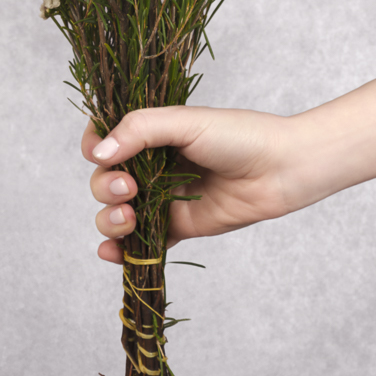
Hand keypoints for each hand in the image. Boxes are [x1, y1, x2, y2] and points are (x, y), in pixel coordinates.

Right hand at [81, 106, 323, 262]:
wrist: (282, 169)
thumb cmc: (239, 136)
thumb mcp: (186, 122)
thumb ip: (140, 131)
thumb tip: (100, 154)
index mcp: (152, 133)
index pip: (105, 138)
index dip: (94, 147)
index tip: (98, 154)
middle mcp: (153, 165)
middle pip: (105, 179)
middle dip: (105, 187)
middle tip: (129, 188)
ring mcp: (163, 198)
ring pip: (116, 213)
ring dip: (109, 219)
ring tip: (128, 219)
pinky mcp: (178, 227)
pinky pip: (141, 243)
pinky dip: (120, 251)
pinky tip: (112, 253)